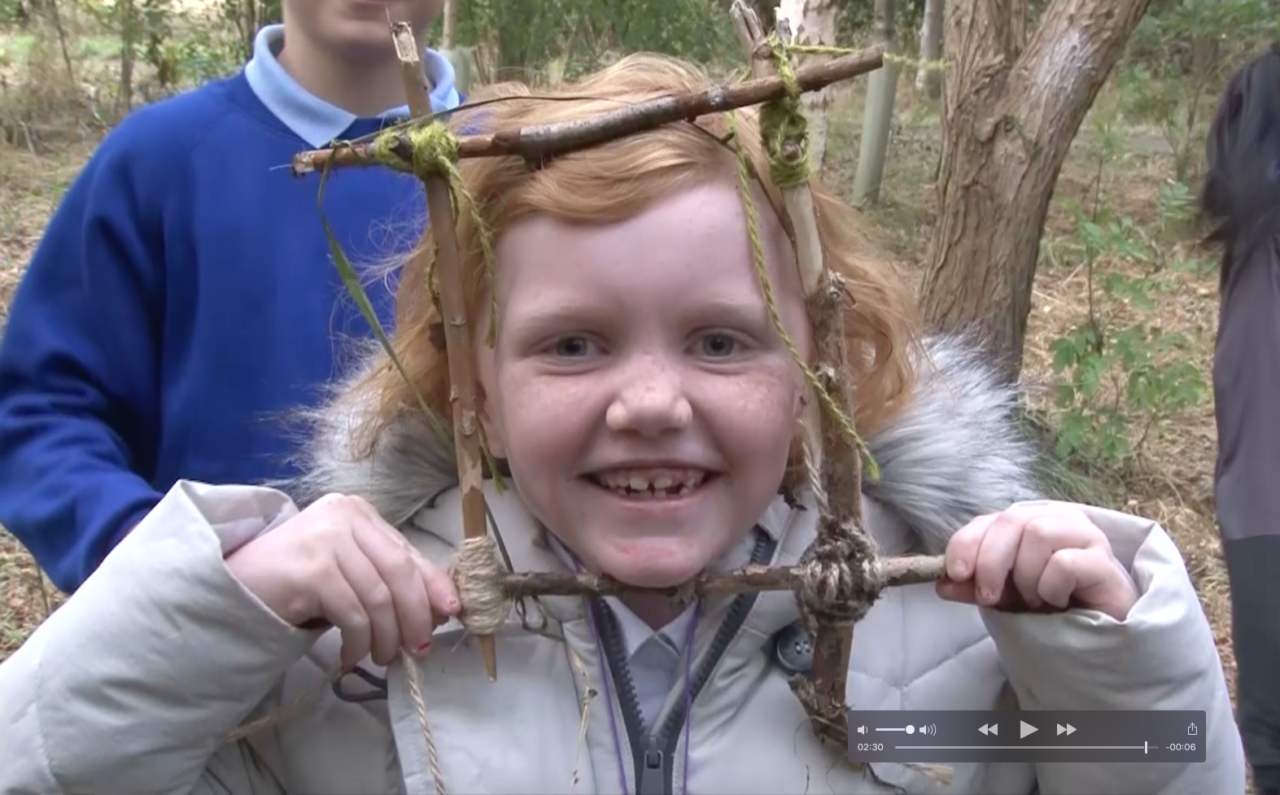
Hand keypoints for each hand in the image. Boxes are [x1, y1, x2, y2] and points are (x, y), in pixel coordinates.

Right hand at [225, 493, 460, 667]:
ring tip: (381, 656)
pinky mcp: (311, 569)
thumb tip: (443, 607)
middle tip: (418, 648)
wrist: (231, 589)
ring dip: (386, 636)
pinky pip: (354, 614)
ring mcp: (325, 539)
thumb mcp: (348, 571)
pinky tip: (352, 656)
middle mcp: (343, 517)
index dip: (434, 585)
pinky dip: (359, 642)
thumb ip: (388, 579)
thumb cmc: (294, 583)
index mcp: (358, 512)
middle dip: (416, 615)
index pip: (407, 551)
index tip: (451, 614)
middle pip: (399, 571)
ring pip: (379, 597)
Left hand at [936, 502, 1137, 620]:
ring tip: (1036, 599)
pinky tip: (1059, 600)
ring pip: (1038, 534)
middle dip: (991, 562)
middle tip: (989, 597)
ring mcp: (1086, 536)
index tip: (955, 573)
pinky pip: (1065, 563)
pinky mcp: (1105, 562)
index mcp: (1029, 520)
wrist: (1101, 629)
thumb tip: (941, 584)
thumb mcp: (1003, 596)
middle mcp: (1057, 518)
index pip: (989, 520)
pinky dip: (1051, 587)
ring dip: (1026, 576)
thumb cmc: (1051, 604)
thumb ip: (973, 587)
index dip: (967, 543)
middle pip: (1012, 521)